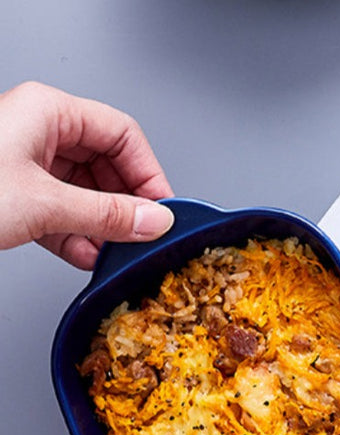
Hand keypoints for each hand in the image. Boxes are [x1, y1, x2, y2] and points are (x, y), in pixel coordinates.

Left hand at [0, 81, 173, 268]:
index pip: (122, 135)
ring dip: (100, 226)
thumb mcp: (45, 203)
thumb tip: (154, 220)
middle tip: (141, 234)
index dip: (149, 173)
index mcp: (49, 113)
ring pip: (83, 192)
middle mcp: (39, 132)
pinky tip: (84, 255)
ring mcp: (24, 163)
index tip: (162, 210)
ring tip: (112, 250)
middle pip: (105, 165)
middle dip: (124, 205)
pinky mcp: (13, 194)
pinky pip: (60, 211)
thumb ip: (108, 214)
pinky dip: (75, 235)